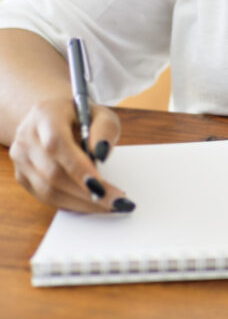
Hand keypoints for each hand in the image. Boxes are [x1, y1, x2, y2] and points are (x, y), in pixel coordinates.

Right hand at [9, 99, 131, 212]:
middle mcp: (26, 135)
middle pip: (52, 172)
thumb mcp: (101, 114)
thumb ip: (105, 131)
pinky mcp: (22, 176)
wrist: (53, 119)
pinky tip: (91, 204)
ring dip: (81, 202)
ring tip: (109, 205)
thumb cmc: (81, 117)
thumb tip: (101, 156)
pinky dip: (71, 203)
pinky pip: (45, 197)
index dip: (78, 167)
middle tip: (116, 201)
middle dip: (86, 191)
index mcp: (45, 114)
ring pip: (48, 189)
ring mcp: (20, 157)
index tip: (101, 185)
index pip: (57, 143)